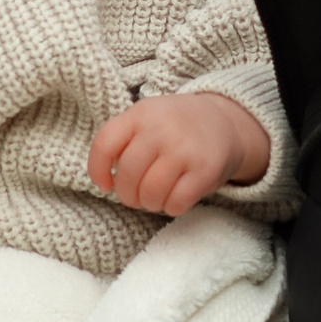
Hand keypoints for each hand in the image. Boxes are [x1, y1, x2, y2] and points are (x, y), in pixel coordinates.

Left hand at [87, 92, 271, 214]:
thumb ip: (123, 140)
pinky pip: (176, 202)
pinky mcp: (206, 169)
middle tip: (135, 197)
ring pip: (151, 193)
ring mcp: (184, 149)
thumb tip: (106, 179)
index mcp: (140, 114)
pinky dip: (171, 207)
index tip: (105, 184)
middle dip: (127, 195)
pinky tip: (174, 198)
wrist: (223, 121)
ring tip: (154, 198)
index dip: (97, 170)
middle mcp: (161, 129)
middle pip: (128, 175)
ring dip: (149, 204)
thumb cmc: (174, 126)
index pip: (104, 144)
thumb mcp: (146, 118)